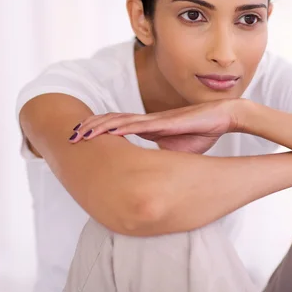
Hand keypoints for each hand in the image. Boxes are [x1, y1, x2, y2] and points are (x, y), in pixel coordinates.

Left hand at [69, 99, 245, 153]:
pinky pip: (139, 123)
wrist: (221, 119)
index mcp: (148, 128)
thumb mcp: (177, 152)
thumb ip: (161, 158)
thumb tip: (152, 172)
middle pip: (112, 122)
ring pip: (120, 121)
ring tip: (80, 132)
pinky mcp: (164, 121)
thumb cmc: (200, 133)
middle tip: (70, 136)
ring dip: (98, 126)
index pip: (117, 128)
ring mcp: (154, 120)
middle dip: (90, 128)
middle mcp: (147, 122)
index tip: (80, 139)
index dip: (98, 132)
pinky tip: (108, 130)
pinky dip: (120, 126)